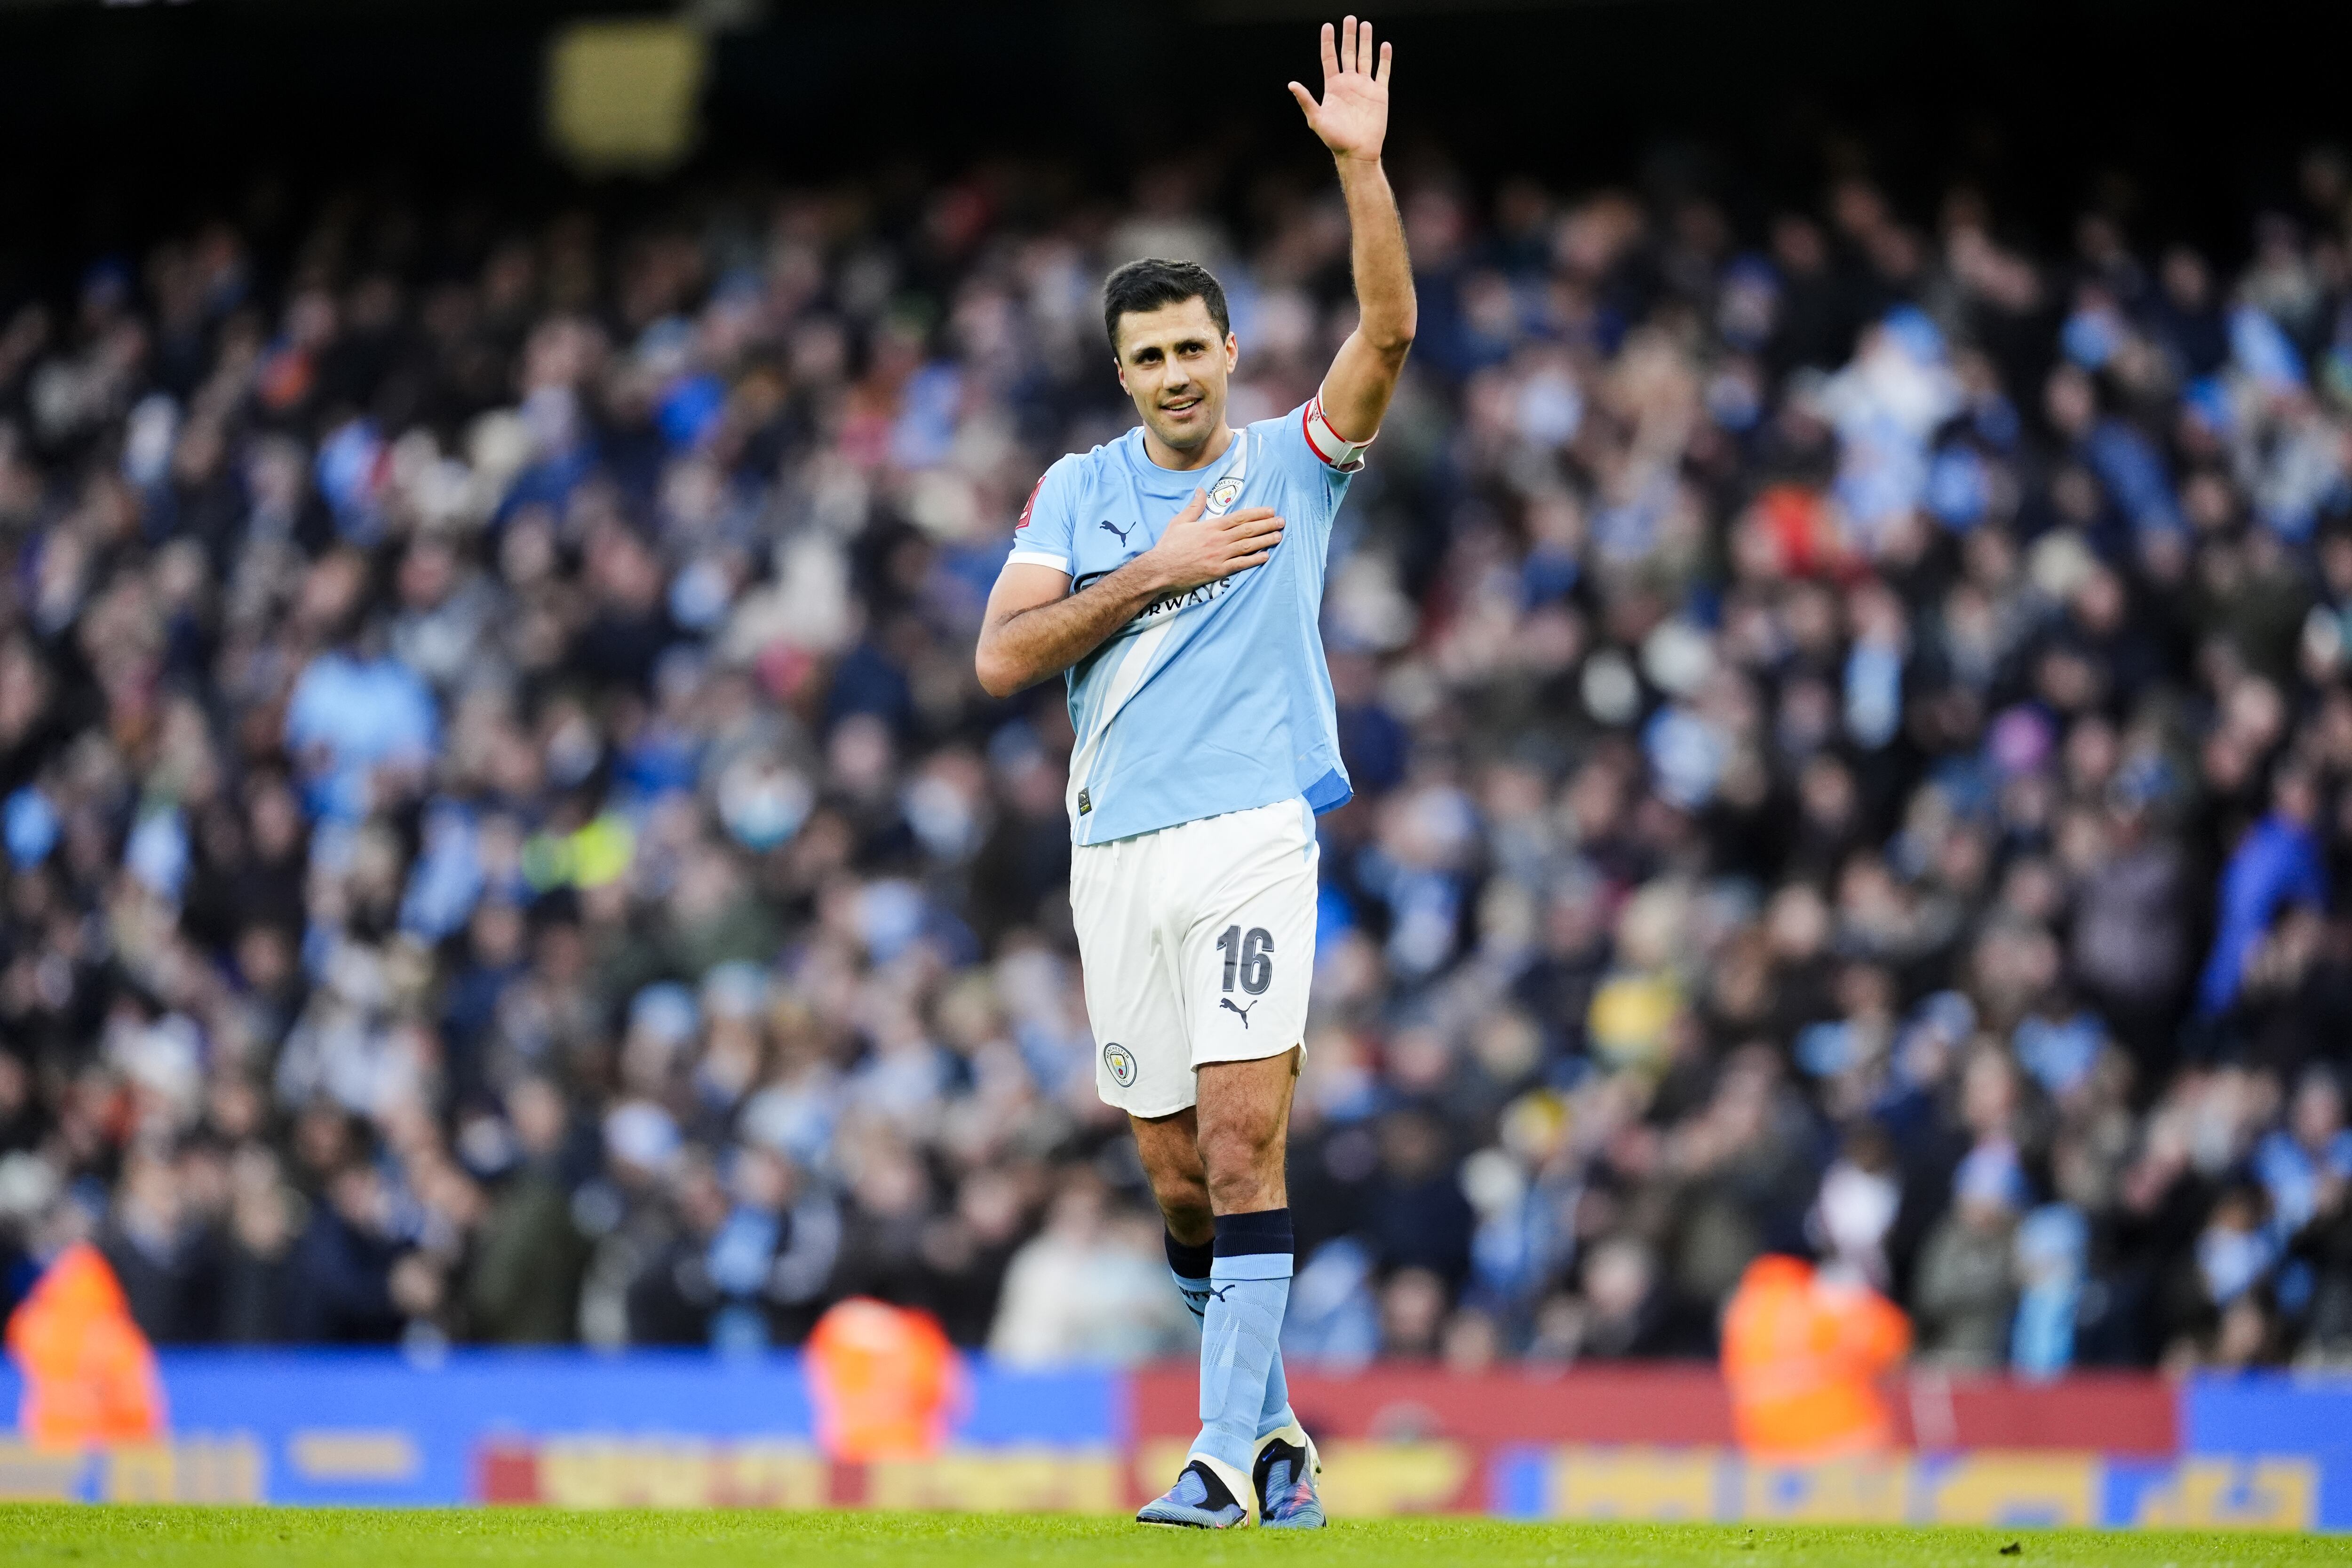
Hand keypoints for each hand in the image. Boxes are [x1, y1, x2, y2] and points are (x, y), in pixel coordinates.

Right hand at [1145, 489, 1283, 591]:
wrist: (1161, 568)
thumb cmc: (1169, 545)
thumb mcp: (1180, 521)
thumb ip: (1194, 506)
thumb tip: (1201, 490)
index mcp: (1211, 526)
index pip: (1239, 517)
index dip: (1257, 513)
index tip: (1270, 511)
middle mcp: (1218, 539)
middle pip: (1248, 530)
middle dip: (1267, 525)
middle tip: (1282, 522)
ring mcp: (1219, 556)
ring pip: (1248, 546)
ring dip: (1265, 541)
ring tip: (1279, 536)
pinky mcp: (1218, 571)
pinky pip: (1240, 565)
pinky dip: (1254, 560)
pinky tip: (1266, 556)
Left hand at [1289, 16, 1391, 164]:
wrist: (1357, 152)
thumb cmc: (1335, 139)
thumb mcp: (1317, 119)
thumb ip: (1306, 101)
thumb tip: (1291, 84)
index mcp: (1333, 86)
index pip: (1330, 58)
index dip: (1328, 42)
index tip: (1327, 26)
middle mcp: (1348, 83)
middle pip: (1348, 53)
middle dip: (1349, 36)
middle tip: (1349, 18)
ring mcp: (1364, 87)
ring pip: (1365, 58)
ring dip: (1366, 42)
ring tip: (1365, 25)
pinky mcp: (1379, 93)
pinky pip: (1382, 72)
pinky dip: (1384, 59)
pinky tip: (1384, 46)